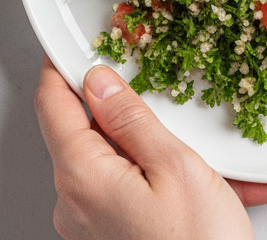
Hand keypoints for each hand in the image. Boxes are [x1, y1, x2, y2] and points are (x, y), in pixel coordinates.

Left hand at [33, 56, 266, 239]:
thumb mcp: (175, 165)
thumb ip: (130, 118)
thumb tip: (99, 82)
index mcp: (81, 174)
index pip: (52, 102)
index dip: (63, 67)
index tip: (74, 45)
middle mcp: (74, 203)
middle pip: (84, 132)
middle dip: (126, 113)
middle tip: (163, 97)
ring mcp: (90, 225)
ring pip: (114, 163)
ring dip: (158, 152)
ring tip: (212, 159)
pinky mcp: (110, 239)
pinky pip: (129, 194)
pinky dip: (166, 183)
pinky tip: (213, 186)